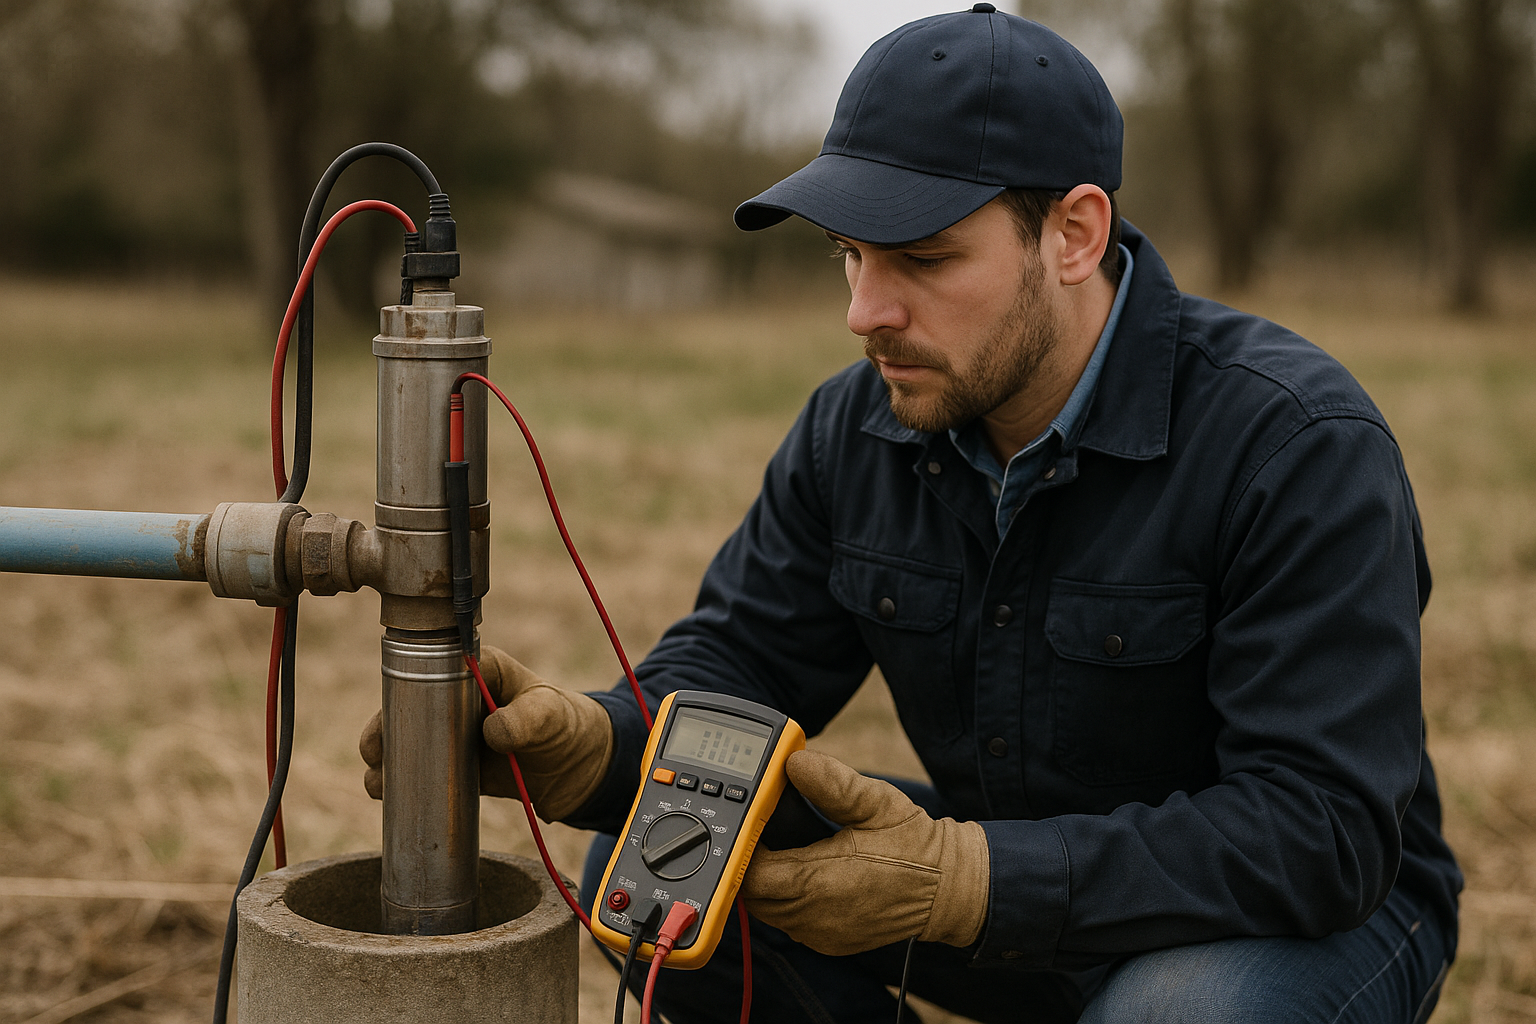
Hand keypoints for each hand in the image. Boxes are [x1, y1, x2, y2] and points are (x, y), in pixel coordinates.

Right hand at [359, 645, 612, 822]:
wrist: (584, 769)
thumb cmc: (569, 726)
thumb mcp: (551, 716)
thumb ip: (527, 720)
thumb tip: (492, 731)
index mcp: (478, 671)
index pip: (432, 671)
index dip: (405, 690)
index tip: (392, 714)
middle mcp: (461, 700)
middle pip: (409, 708)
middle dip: (385, 729)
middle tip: (375, 754)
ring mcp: (457, 734)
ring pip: (410, 742)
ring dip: (387, 760)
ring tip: (377, 782)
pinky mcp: (459, 767)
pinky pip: (423, 772)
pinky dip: (403, 783)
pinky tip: (388, 797)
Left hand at [741, 749, 988, 955]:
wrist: (949, 889)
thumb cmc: (916, 845)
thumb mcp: (877, 802)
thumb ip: (833, 782)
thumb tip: (795, 763)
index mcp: (822, 882)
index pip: (752, 874)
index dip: (744, 848)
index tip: (752, 823)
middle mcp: (816, 916)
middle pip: (754, 894)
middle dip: (751, 864)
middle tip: (763, 832)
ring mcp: (822, 934)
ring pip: (769, 911)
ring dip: (768, 883)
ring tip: (782, 849)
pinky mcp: (830, 942)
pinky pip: (791, 922)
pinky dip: (786, 900)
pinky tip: (802, 873)